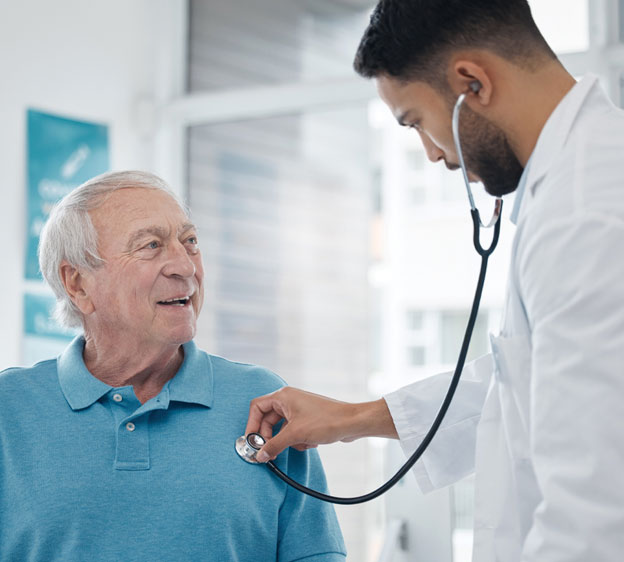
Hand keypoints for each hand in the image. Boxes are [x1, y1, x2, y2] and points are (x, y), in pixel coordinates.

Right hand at [245, 387, 396, 461]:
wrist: (352, 423)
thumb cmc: (326, 420)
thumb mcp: (295, 434)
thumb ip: (274, 445)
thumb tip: (260, 455)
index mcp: (283, 397)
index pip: (257, 407)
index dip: (251, 425)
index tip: (251, 441)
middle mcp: (289, 400)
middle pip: (267, 420)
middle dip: (269, 437)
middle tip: (268, 452)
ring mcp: (298, 410)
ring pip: (281, 429)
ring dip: (287, 440)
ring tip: (298, 444)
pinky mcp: (307, 420)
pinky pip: (293, 432)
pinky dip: (298, 440)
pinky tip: (310, 442)